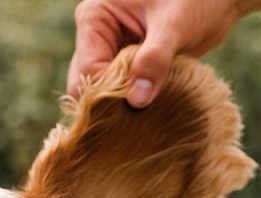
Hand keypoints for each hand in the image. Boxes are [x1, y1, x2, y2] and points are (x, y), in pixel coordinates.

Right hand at [67, 0, 260, 105]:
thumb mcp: (174, 25)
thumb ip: (155, 59)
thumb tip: (136, 100)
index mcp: (95, 18)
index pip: (88, 69)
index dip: (108, 91)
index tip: (136, 105)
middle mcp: (96, 35)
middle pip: (86, 83)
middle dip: (108, 102)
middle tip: (136, 117)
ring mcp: (110, 51)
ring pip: (100, 91)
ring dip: (121, 104)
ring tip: (145, 114)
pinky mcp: (126, 64)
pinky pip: (119, 91)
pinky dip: (133, 101)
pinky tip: (150, 109)